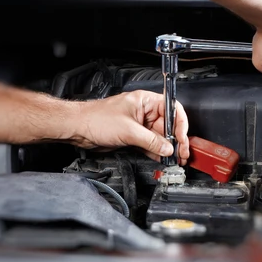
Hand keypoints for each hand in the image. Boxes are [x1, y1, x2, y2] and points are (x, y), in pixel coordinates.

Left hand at [72, 90, 190, 163]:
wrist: (79, 129)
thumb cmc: (96, 119)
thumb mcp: (129, 131)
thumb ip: (151, 141)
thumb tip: (167, 148)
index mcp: (145, 101)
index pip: (172, 109)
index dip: (180, 124)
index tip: (183, 137)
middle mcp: (144, 111)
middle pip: (168, 125)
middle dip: (176, 140)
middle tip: (182, 153)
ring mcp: (139, 125)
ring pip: (160, 137)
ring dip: (167, 149)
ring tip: (175, 159)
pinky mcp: (133, 136)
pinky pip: (150, 144)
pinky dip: (156, 152)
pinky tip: (162, 159)